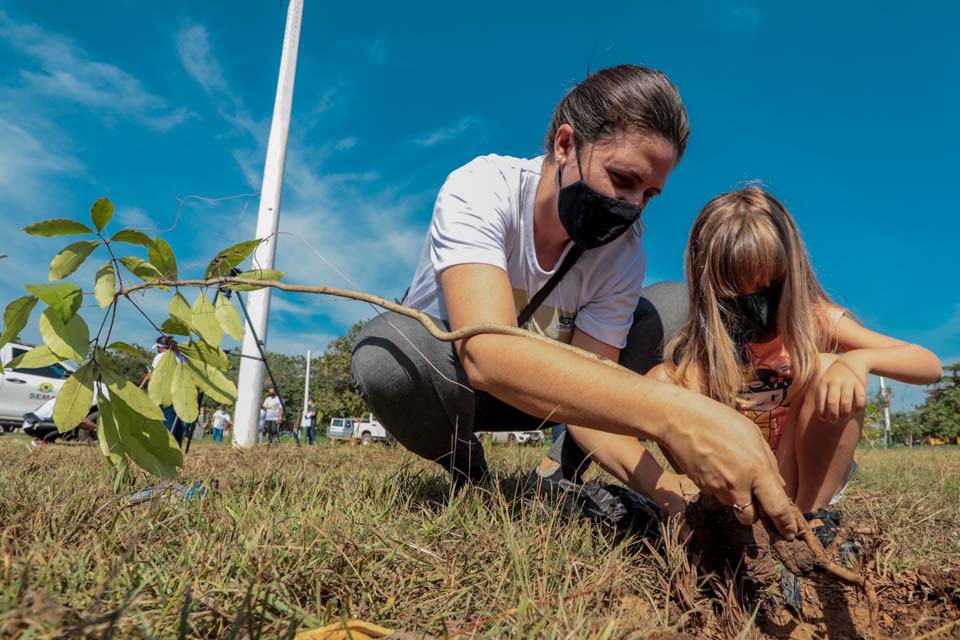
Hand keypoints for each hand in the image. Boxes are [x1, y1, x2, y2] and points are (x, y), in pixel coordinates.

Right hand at [659, 395, 798, 538]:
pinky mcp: (702, 488)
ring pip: (733, 504)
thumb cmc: (720, 421)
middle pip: (751, 517)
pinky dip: (721, 486)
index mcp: (757, 470)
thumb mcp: (753, 435)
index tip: (789, 533)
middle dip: (756, 512)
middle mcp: (738, 485)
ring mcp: (717, 489)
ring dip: (737, 496)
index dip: (785, 524)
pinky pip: (718, 494)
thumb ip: (769, 462)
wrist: (681, 421)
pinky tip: (716, 465)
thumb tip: (779, 485)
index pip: (777, 507)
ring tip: (730, 468)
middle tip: (755, 496)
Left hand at [816, 353, 867, 422]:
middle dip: (833, 415)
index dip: (821, 411)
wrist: (853, 360)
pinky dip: (857, 408)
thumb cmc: (835, 376)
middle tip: (834, 421)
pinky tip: (854, 411)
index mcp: (824, 382)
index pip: (820, 399)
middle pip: (832, 402)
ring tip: (844, 417)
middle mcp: (835, 381)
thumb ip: (822, 394)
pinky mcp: (860, 383)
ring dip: (845, 413)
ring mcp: (848, 382)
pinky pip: (860, 399)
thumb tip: (822, 415)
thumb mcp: (825, 380)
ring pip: (846, 402)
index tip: (824, 419)